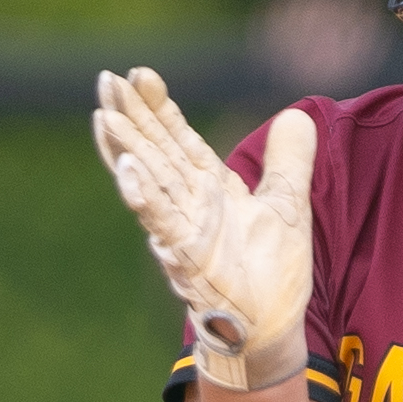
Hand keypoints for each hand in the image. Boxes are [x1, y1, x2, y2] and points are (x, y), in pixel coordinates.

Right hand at [93, 69, 315, 395]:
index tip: (140, 74)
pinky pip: (161, 222)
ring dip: (125, 150)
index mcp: (209, 188)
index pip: (178, 139)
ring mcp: (182, 230)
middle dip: (131, 117)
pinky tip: (127, 170)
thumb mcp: (289, 205)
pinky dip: (144, 196)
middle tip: (105, 80)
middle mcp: (189, 204)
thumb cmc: (271, 273)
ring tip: (104, 117)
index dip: (159, 108)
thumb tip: (298, 115)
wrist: (271, 327)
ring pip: (148, 182)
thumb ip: (289, 161)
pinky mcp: (186, 257)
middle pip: (154, 151)